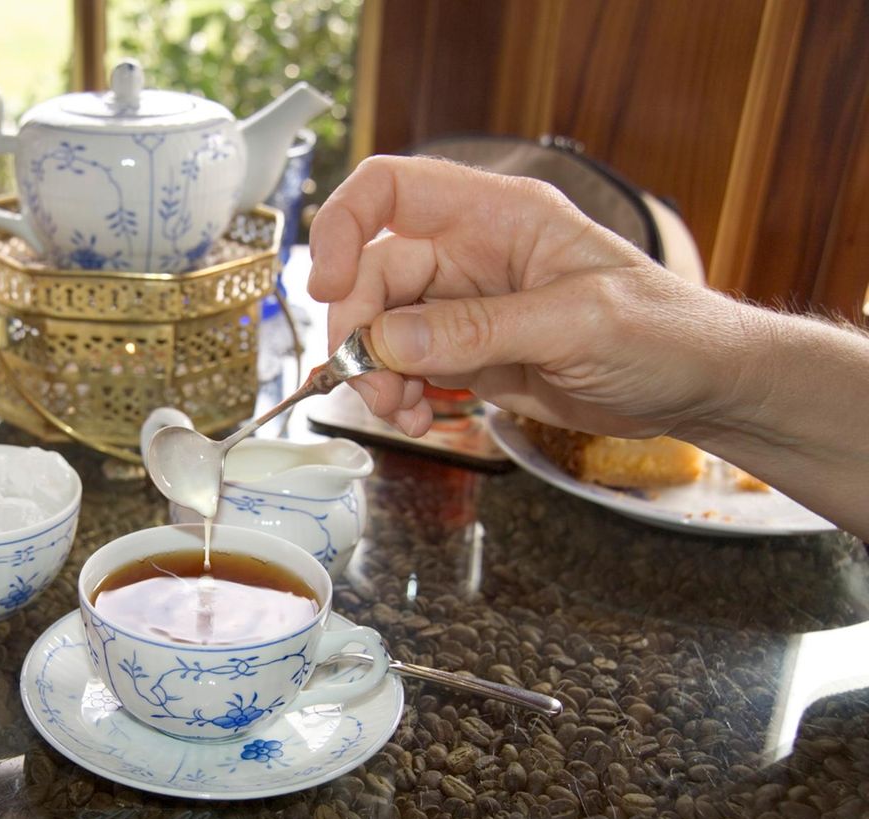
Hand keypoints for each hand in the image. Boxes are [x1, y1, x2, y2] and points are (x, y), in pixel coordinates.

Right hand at [306, 154, 758, 441]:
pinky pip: (407, 367)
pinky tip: (419, 418)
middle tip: (373, 388)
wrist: (700, 388)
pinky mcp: (470, 352)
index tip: (327, 287)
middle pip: (373, 274)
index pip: (390, 191)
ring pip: (383, 327)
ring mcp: (466, 304)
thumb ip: (477, 330)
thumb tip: (388, 341)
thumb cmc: (665, 333)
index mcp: (499, 216)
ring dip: (376, 374)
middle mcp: (472, 252)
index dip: (343, 228)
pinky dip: (399, 395)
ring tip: (403, 414)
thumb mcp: (576, 325)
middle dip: (361, 333)